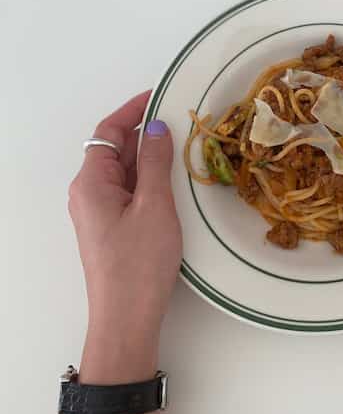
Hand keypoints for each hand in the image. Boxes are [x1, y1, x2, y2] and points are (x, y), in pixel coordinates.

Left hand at [68, 92, 181, 380]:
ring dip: (149, 156)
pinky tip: (174, 179)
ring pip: (123, 171)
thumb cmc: (139, 263)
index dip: (133, 110)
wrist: (126, 318)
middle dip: (144, 132)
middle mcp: (88, 193)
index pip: (107, 132)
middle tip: (182, 119)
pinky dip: (148, 178)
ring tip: (184, 144)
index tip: (161, 95)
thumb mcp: (154, 205)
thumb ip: (155, 162)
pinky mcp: (111, 228)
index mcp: (91, 182)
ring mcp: (98, 212)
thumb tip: (157, 128)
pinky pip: (128, 191)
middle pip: (114, 149)